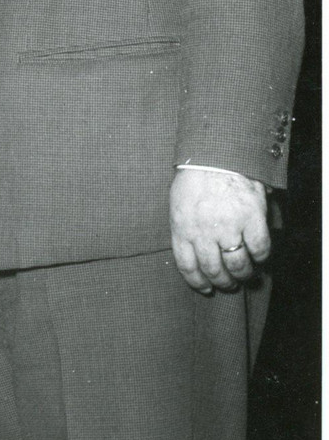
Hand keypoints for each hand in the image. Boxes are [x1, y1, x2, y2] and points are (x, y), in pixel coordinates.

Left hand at [169, 168, 270, 293]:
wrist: (218, 152)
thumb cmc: (196, 175)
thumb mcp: (179, 202)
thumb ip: (185, 227)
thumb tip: (193, 250)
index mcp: (182, 227)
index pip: (187, 266)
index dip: (197, 281)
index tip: (205, 287)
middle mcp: (204, 232)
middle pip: (213, 270)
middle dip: (222, 282)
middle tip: (228, 283)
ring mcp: (228, 227)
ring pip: (237, 266)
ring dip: (243, 275)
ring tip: (245, 274)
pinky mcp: (252, 219)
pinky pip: (259, 249)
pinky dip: (260, 257)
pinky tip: (258, 255)